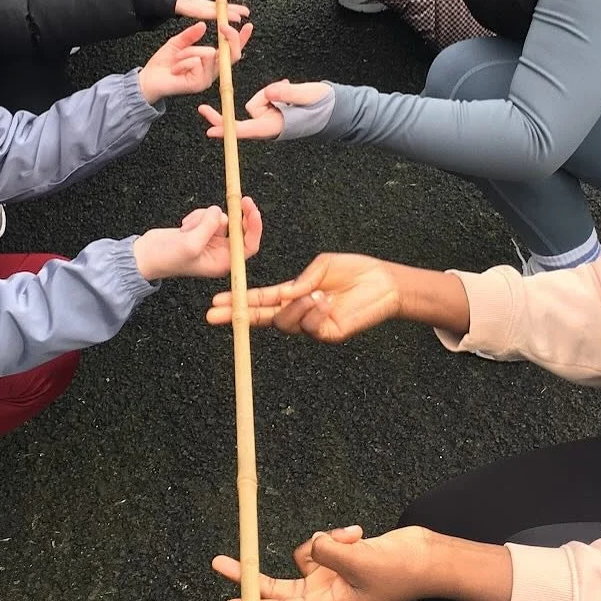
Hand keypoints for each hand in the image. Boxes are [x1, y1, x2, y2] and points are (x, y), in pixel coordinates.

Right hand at [133, 196, 261, 279]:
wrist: (145, 255)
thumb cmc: (166, 258)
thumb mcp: (190, 244)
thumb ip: (208, 227)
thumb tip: (219, 212)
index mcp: (222, 262)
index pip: (248, 245)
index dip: (254, 227)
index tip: (252, 210)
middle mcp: (220, 252)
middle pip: (239, 228)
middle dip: (235, 215)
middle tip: (240, 198)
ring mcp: (211, 240)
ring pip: (220, 218)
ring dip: (205, 217)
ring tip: (187, 227)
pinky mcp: (201, 230)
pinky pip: (208, 215)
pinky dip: (198, 215)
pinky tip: (184, 225)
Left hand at [138, 20, 253, 104]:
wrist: (148, 79)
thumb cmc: (163, 64)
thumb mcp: (177, 43)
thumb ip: (191, 35)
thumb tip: (203, 25)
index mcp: (210, 61)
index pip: (230, 50)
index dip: (241, 39)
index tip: (248, 25)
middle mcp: (212, 71)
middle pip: (232, 54)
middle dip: (231, 38)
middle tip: (224, 26)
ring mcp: (207, 79)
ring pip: (208, 53)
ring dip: (189, 52)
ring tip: (176, 60)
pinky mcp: (199, 84)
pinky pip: (197, 62)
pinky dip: (184, 60)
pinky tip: (175, 69)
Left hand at [199, 79, 330, 140]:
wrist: (337, 107)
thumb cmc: (323, 104)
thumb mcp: (307, 95)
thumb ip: (287, 93)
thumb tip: (268, 92)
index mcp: (275, 126)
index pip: (246, 129)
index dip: (227, 130)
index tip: (210, 131)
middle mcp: (269, 125)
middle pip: (240, 122)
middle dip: (223, 116)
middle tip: (202, 109)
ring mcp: (271, 119)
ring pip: (255, 103)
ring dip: (267, 94)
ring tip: (289, 89)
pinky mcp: (274, 112)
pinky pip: (264, 99)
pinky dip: (272, 93)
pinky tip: (287, 89)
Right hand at [207, 252, 402, 340]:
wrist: (384, 283)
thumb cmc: (355, 271)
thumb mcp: (323, 266)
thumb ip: (302, 280)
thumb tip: (285, 294)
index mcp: (295, 293)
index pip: (261, 300)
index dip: (240, 302)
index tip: (217, 303)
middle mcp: (300, 311)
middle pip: (263, 318)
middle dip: (240, 316)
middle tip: (216, 315)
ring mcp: (313, 325)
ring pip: (286, 322)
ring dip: (296, 306)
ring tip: (318, 294)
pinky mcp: (328, 334)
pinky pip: (309, 326)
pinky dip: (314, 311)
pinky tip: (328, 301)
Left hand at [213, 525, 439, 600]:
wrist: (425, 557)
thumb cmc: (399, 571)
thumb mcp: (359, 561)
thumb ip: (327, 552)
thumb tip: (309, 545)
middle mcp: (325, 591)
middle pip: (278, 584)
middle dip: (252, 572)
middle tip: (219, 562)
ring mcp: (332, 573)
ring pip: (305, 550)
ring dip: (324, 539)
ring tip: (354, 538)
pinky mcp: (340, 556)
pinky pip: (322, 538)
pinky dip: (337, 533)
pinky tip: (359, 533)